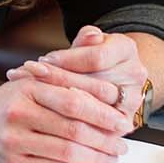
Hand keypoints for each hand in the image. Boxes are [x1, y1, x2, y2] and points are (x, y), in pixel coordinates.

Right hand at [0, 73, 131, 162]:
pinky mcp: (12, 162)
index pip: (73, 98)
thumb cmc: (2, 104)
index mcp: (28, 87)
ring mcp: (15, 139)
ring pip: (66, 150)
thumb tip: (106, 92)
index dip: (103, 111)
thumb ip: (63, 81)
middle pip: (73, 127)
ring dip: (96, 157)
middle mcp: (20, 112)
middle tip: (122, 142)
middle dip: (105, 137)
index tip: (122, 118)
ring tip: (112, 156)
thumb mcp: (28, 82)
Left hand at [6, 27, 152, 127]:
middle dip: (58, 81)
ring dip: (60, 101)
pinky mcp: (122, 124)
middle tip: (28, 77)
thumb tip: (90, 35)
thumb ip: (86, 39)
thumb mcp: (88, 43)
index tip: (42, 61)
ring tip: (31, 92)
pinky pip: (95, 126)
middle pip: (95, 84)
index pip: (96, 58)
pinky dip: (69, 120)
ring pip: (95, 107)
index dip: (67, 60)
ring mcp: (131, 102)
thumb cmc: (93, 58)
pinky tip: (48, 114)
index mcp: (126, 49)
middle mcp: (135, 75)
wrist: (113, 78)